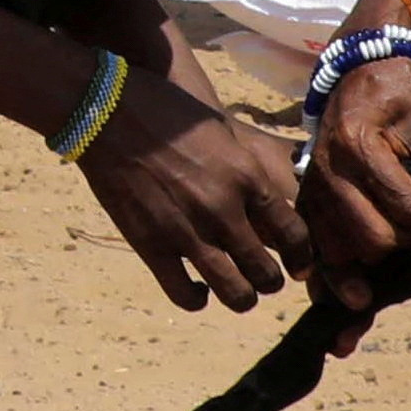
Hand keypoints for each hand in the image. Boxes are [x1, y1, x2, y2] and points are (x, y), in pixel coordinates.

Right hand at [76, 77, 309, 311]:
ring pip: (236, 294)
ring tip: (236, 288)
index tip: (297, 265)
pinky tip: (198, 288)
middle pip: (268, 273)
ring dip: (243, 297)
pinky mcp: (152, 246)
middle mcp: (225, 211)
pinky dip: (198, 299)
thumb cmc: (167, 112)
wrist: (107, 111)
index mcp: (248, 179)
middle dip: (271, 281)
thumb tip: (267, 199)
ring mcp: (188, 233)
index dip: (302, 258)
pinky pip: (186, 295)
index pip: (295, 236)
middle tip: (263, 275)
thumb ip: (246, 171)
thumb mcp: (223, 132)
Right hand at [297, 54, 410, 327]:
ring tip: (397, 263)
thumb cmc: (401, 99)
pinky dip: (336, 272)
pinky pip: (319, 247)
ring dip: (375, 262)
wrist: (359, 74)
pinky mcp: (307, 200)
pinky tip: (352, 292)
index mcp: (359, 145)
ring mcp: (313, 187)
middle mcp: (329, 170)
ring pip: (344, 249)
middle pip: (374, 237)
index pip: (407, 206)